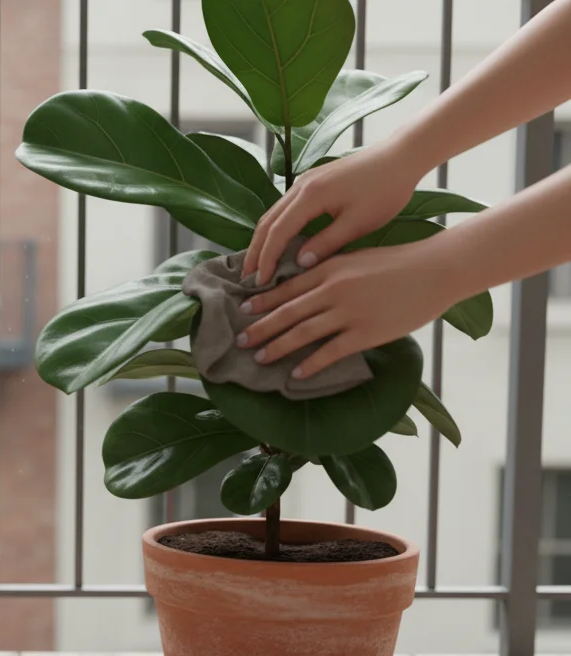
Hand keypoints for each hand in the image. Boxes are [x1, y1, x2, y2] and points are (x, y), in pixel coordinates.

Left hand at [236, 239, 457, 378]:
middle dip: (260, 328)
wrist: (436, 270)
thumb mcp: (356, 258)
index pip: (287, 287)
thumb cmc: (398, 263)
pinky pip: (330, 352)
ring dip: (277, 347)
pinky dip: (310, 365)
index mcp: (329, 268)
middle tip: (240, 341)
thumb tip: (304, 285)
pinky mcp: (366, 333)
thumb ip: (329, 271)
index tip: (243, 311)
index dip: (262, 302)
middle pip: (287, 312)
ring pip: (302, 333)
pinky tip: (296, 375)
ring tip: (259, 359)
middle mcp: (333, 289)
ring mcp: (349, 312)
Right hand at [243, 139, 425, 284]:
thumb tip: (300, 263)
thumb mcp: (359, 223)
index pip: (278, 232)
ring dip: (262, 240)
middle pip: (266, 222)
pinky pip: (283, 208)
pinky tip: (276, 242)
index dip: (267, 259)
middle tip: (246, 277)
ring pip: (272, 214)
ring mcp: (304, 182)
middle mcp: (300, 186)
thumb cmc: (386, 190)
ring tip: (256, 264)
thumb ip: (327, 243)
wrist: (400, 157)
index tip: (260, 282)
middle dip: (255, 251)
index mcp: (310, 196)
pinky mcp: (311, 182)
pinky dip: (274, 228)